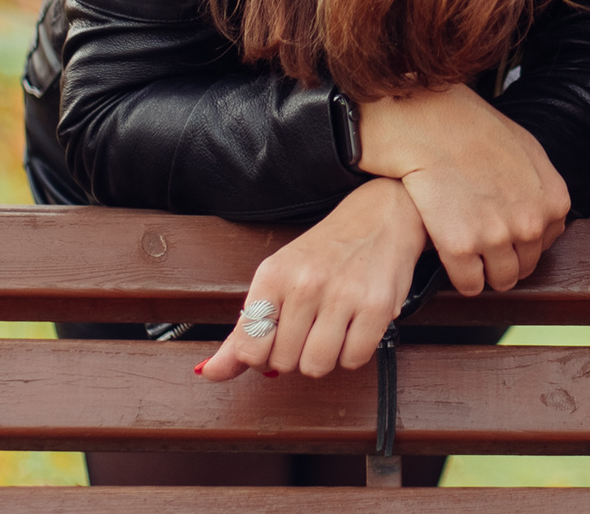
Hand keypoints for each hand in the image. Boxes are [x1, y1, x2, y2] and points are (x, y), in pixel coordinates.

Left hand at [198, 177, 423, 381]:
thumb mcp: (277, 280)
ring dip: (323, 357)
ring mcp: (343, 295)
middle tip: (309, 326)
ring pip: (317, 367)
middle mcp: (305, 283)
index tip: (274, 338)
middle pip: (283, 363)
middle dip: (294, 353)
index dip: (261, 354)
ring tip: (331, 328)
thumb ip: (244, 331)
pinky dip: (352, 353)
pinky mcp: (377, 307)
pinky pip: (353, 361)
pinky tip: (353, 328)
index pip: (249, 348)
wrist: (381, 217)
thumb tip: (209, 373)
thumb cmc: (324, 253)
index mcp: (273, 274)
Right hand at [357, 83, 569, 296]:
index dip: (521, 239)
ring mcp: (497, 237)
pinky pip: (470, 284)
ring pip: (501, 280)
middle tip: (482, 241)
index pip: (546, 244)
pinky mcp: (461, 247)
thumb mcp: (528, 150)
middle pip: (525, 266)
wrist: (432, 125)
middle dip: (505, 257)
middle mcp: (531, 223)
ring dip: (486, 270)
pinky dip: (462, 278)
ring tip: (469, 251)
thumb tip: (543, 212)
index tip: (503, 230)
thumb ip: (541, 187)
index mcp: (553, 202)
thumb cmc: (475, 131)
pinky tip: (453, 258)